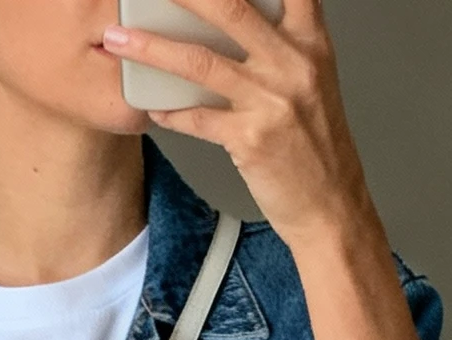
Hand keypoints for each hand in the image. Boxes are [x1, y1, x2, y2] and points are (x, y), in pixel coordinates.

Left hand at [101, 0, 423, 339]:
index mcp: (310, 43)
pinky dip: (170, 113)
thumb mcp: (312, 81)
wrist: (331, 208)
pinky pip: (197, 119)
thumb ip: (280, 44)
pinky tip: (151, 108)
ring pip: (200, 63)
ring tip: (119, 40)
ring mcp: (272, 102)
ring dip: (152, 48)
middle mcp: (293, 65)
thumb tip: (230, 20)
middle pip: (229, 9)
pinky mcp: (251, 140)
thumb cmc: (317, 147)